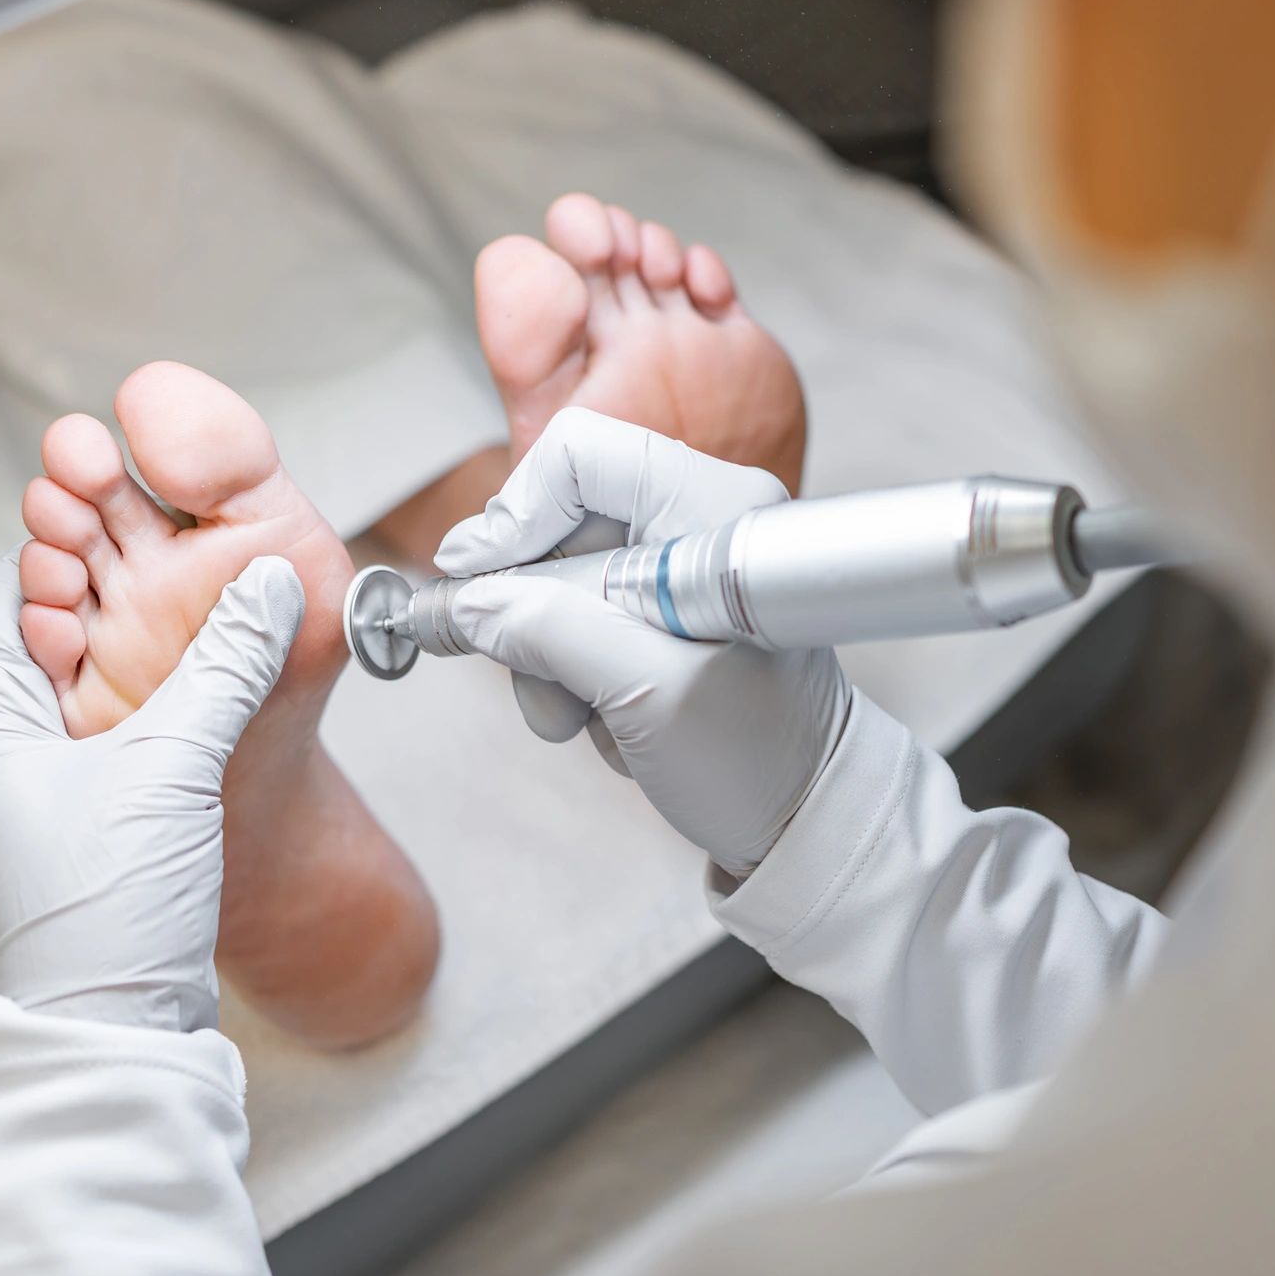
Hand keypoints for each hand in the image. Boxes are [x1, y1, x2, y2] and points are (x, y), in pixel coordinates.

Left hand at [0, 548, 303, 1031]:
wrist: (110, 1033)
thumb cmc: (107, 906)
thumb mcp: (174, 765)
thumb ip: (226, 664)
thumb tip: (275, 581)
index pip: (16, 589)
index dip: (78, 541)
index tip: (144, 508)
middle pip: (55, 631)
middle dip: (125, 591)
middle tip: (195, 551)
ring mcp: (31, 791)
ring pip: (90, 684)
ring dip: (148, 648)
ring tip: (215, 610)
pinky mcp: (77, 825)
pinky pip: (112, 734)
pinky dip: (157, 703)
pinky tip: (214, 690)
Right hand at [437, 409, 850, 873]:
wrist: (805, 817)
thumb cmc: (761, 760)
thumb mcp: (647, 698)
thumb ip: (552, 635)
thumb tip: (469, 603)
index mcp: (716, 512)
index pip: (582, 458)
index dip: (516, 514)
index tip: (477, 587)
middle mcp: (699, 519)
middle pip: (559, 523)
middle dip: (535, 613)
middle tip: (544, 686)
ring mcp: (680, 565)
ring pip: (558, 580)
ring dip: (553, 660)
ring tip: (591, 720)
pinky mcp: (663, 608)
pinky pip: (580, 618)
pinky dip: (576, 675)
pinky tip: (615, 721)